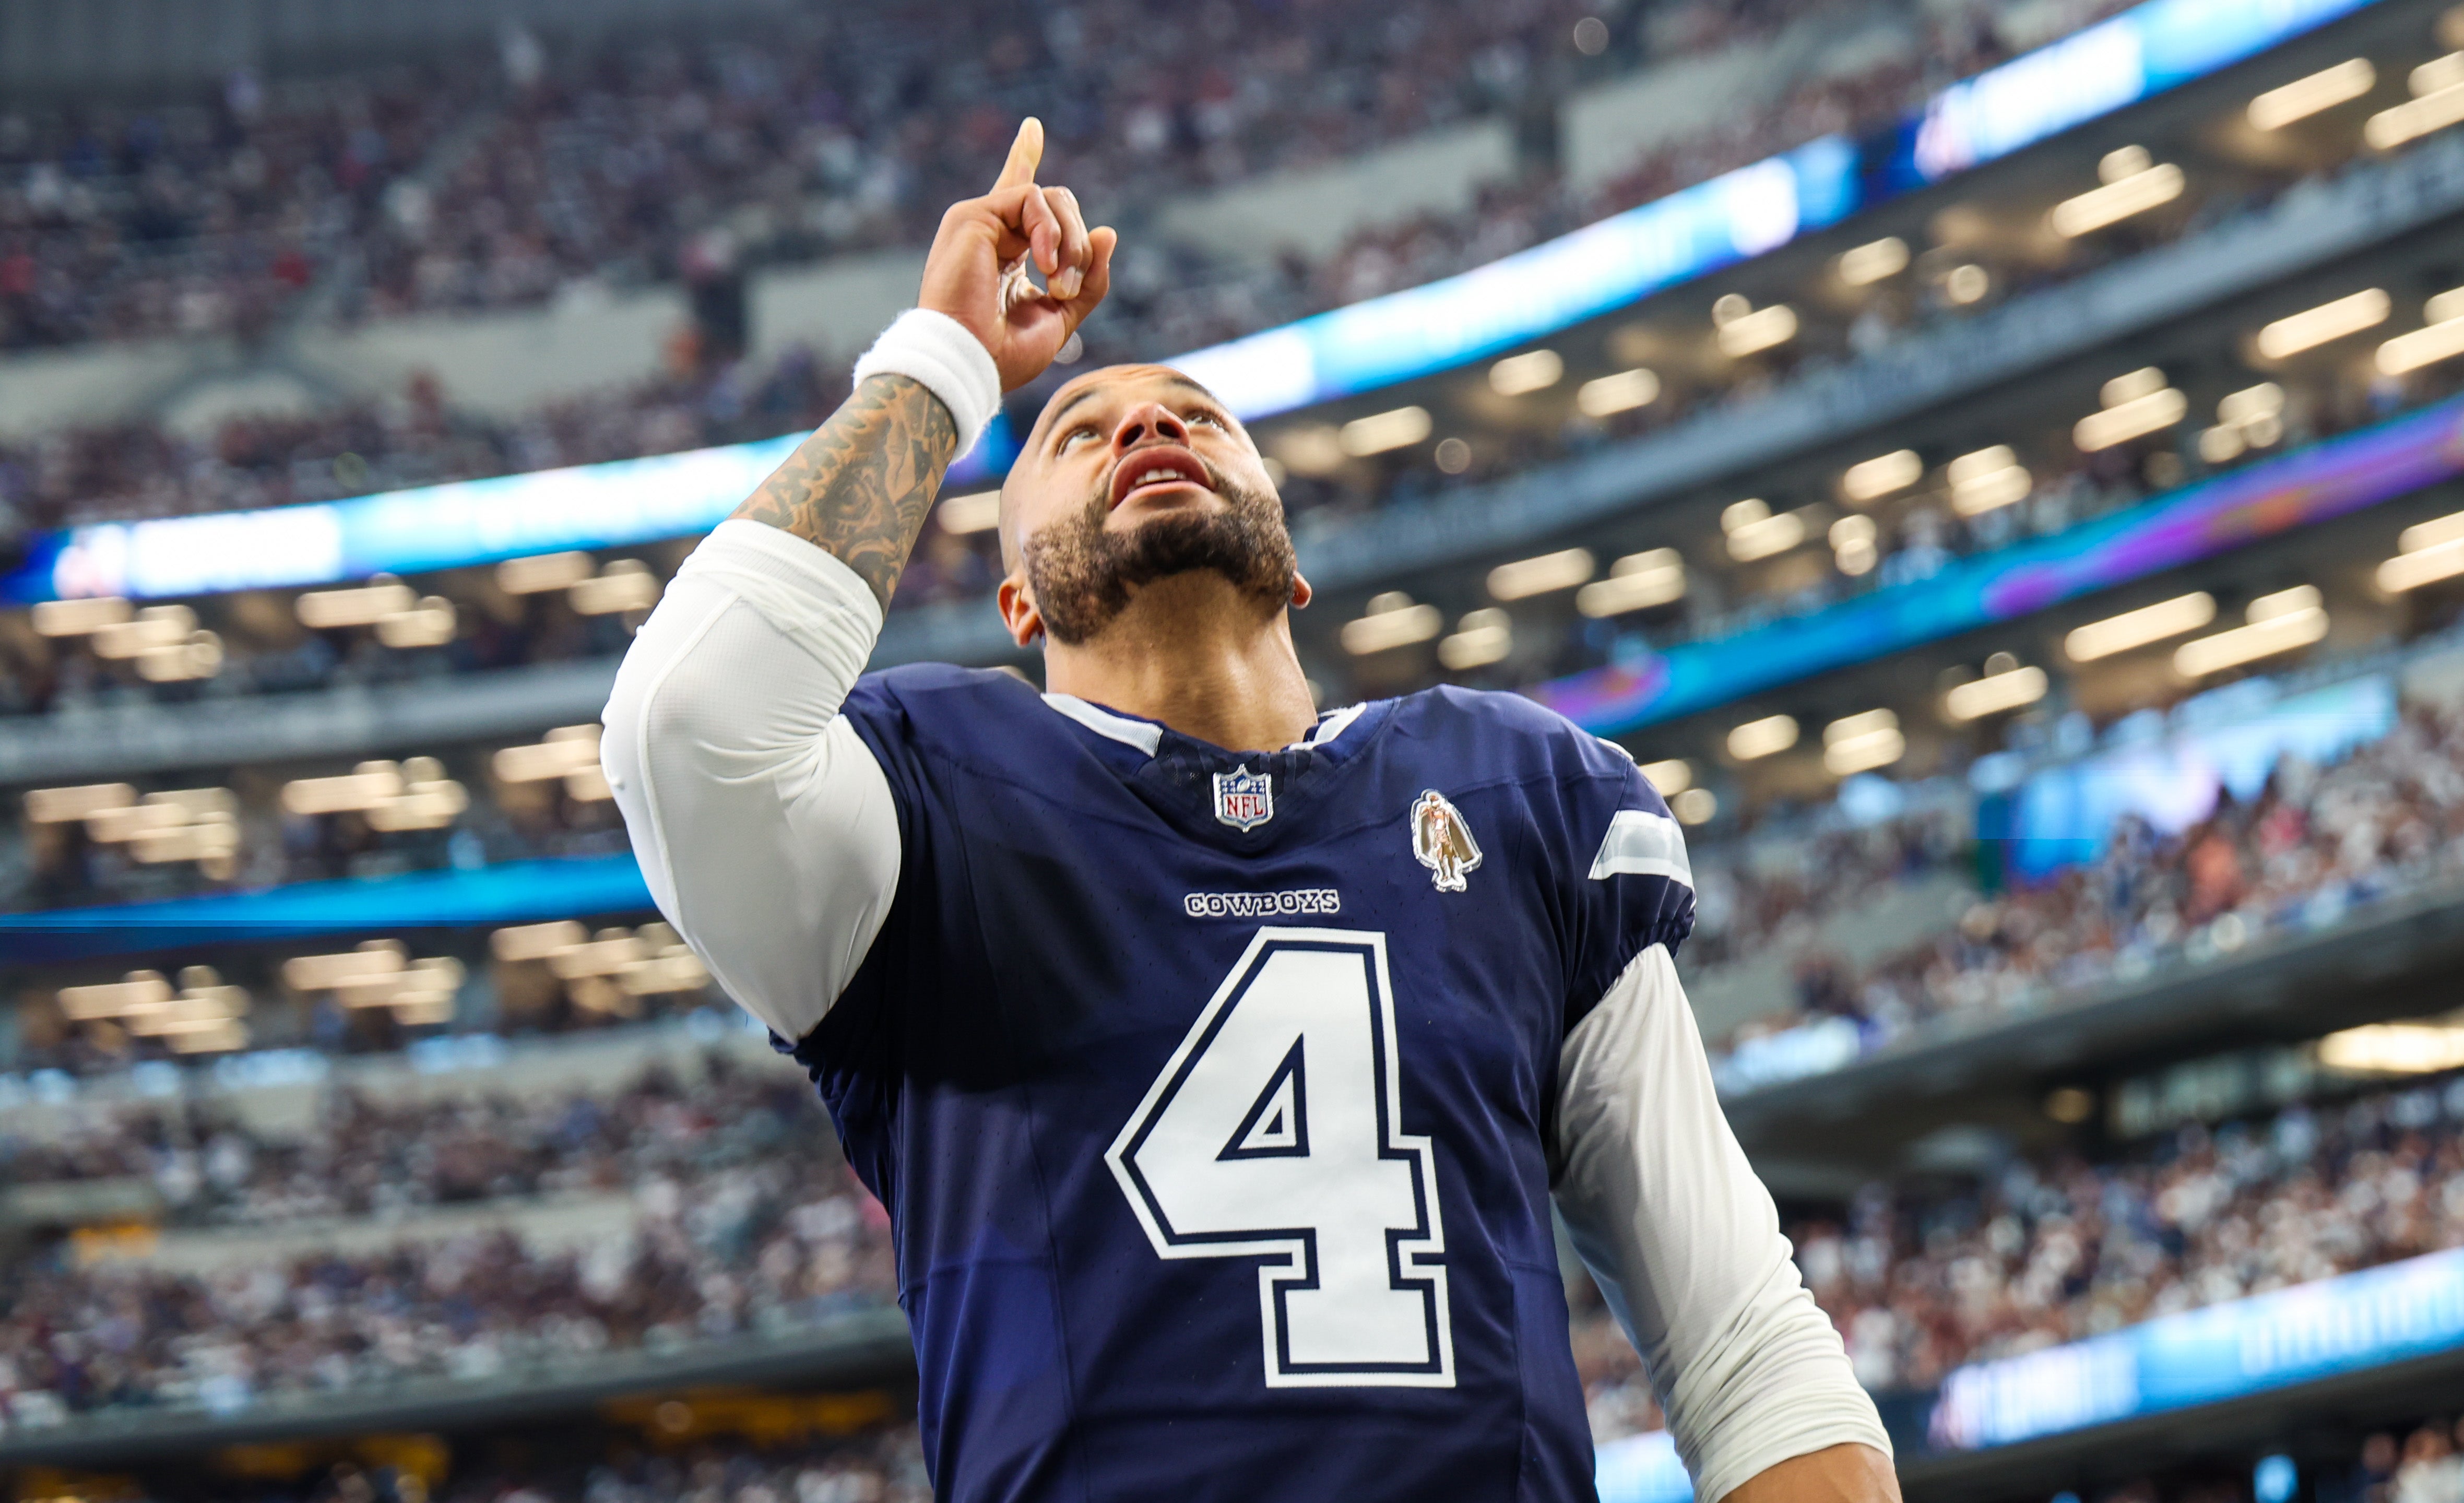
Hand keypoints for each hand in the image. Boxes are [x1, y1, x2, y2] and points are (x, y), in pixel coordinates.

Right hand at [919, 118, 1117, 392]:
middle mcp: (992, 233)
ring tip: (1059, 285)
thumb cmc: (1005, 352)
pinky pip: (1033, 197)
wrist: (969, 363)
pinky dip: (1051, 231)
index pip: (1023, 202)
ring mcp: (980, 222)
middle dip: (1080, 245)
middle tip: (1067, 290)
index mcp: (1006, 255)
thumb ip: (1088, 279)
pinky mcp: (973, 215)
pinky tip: (1046, 266)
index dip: (1024, 158)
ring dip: (1071, 243)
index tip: (1032, 127)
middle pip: (1058, 205)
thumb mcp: (1061, 317)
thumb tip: (1109, 232)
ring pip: (1053, 198)